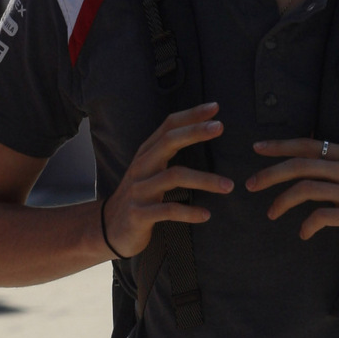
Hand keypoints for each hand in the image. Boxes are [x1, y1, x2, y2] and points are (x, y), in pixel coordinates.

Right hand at [101, 104, 230, 258]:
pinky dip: (189, 212)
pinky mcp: (139, 214)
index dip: (190, 115)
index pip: (168, 127)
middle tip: (220, 127)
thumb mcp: (149, 171)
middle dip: (194, 132)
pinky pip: (168, 210)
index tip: (214, 107)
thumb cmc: (140, 198)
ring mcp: (139, 191)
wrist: (110, 230)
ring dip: (204, 180)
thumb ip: (167, 153)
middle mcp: (141, 168)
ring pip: (173, 177)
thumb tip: (197, 131)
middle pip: (168, 142)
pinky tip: (206, 215)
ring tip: (228, 186)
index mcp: (146, 154)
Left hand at [246, 138, 338, 255]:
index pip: (310, 145)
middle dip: (270, 174)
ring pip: (308, 189)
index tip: (257, 149)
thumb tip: (328, 149)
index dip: (281, 146)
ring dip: (282, 201)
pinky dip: (307, 225)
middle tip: (250, 184)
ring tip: (271, 213)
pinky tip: (303, 233)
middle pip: (302, 165)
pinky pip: (323, 217)